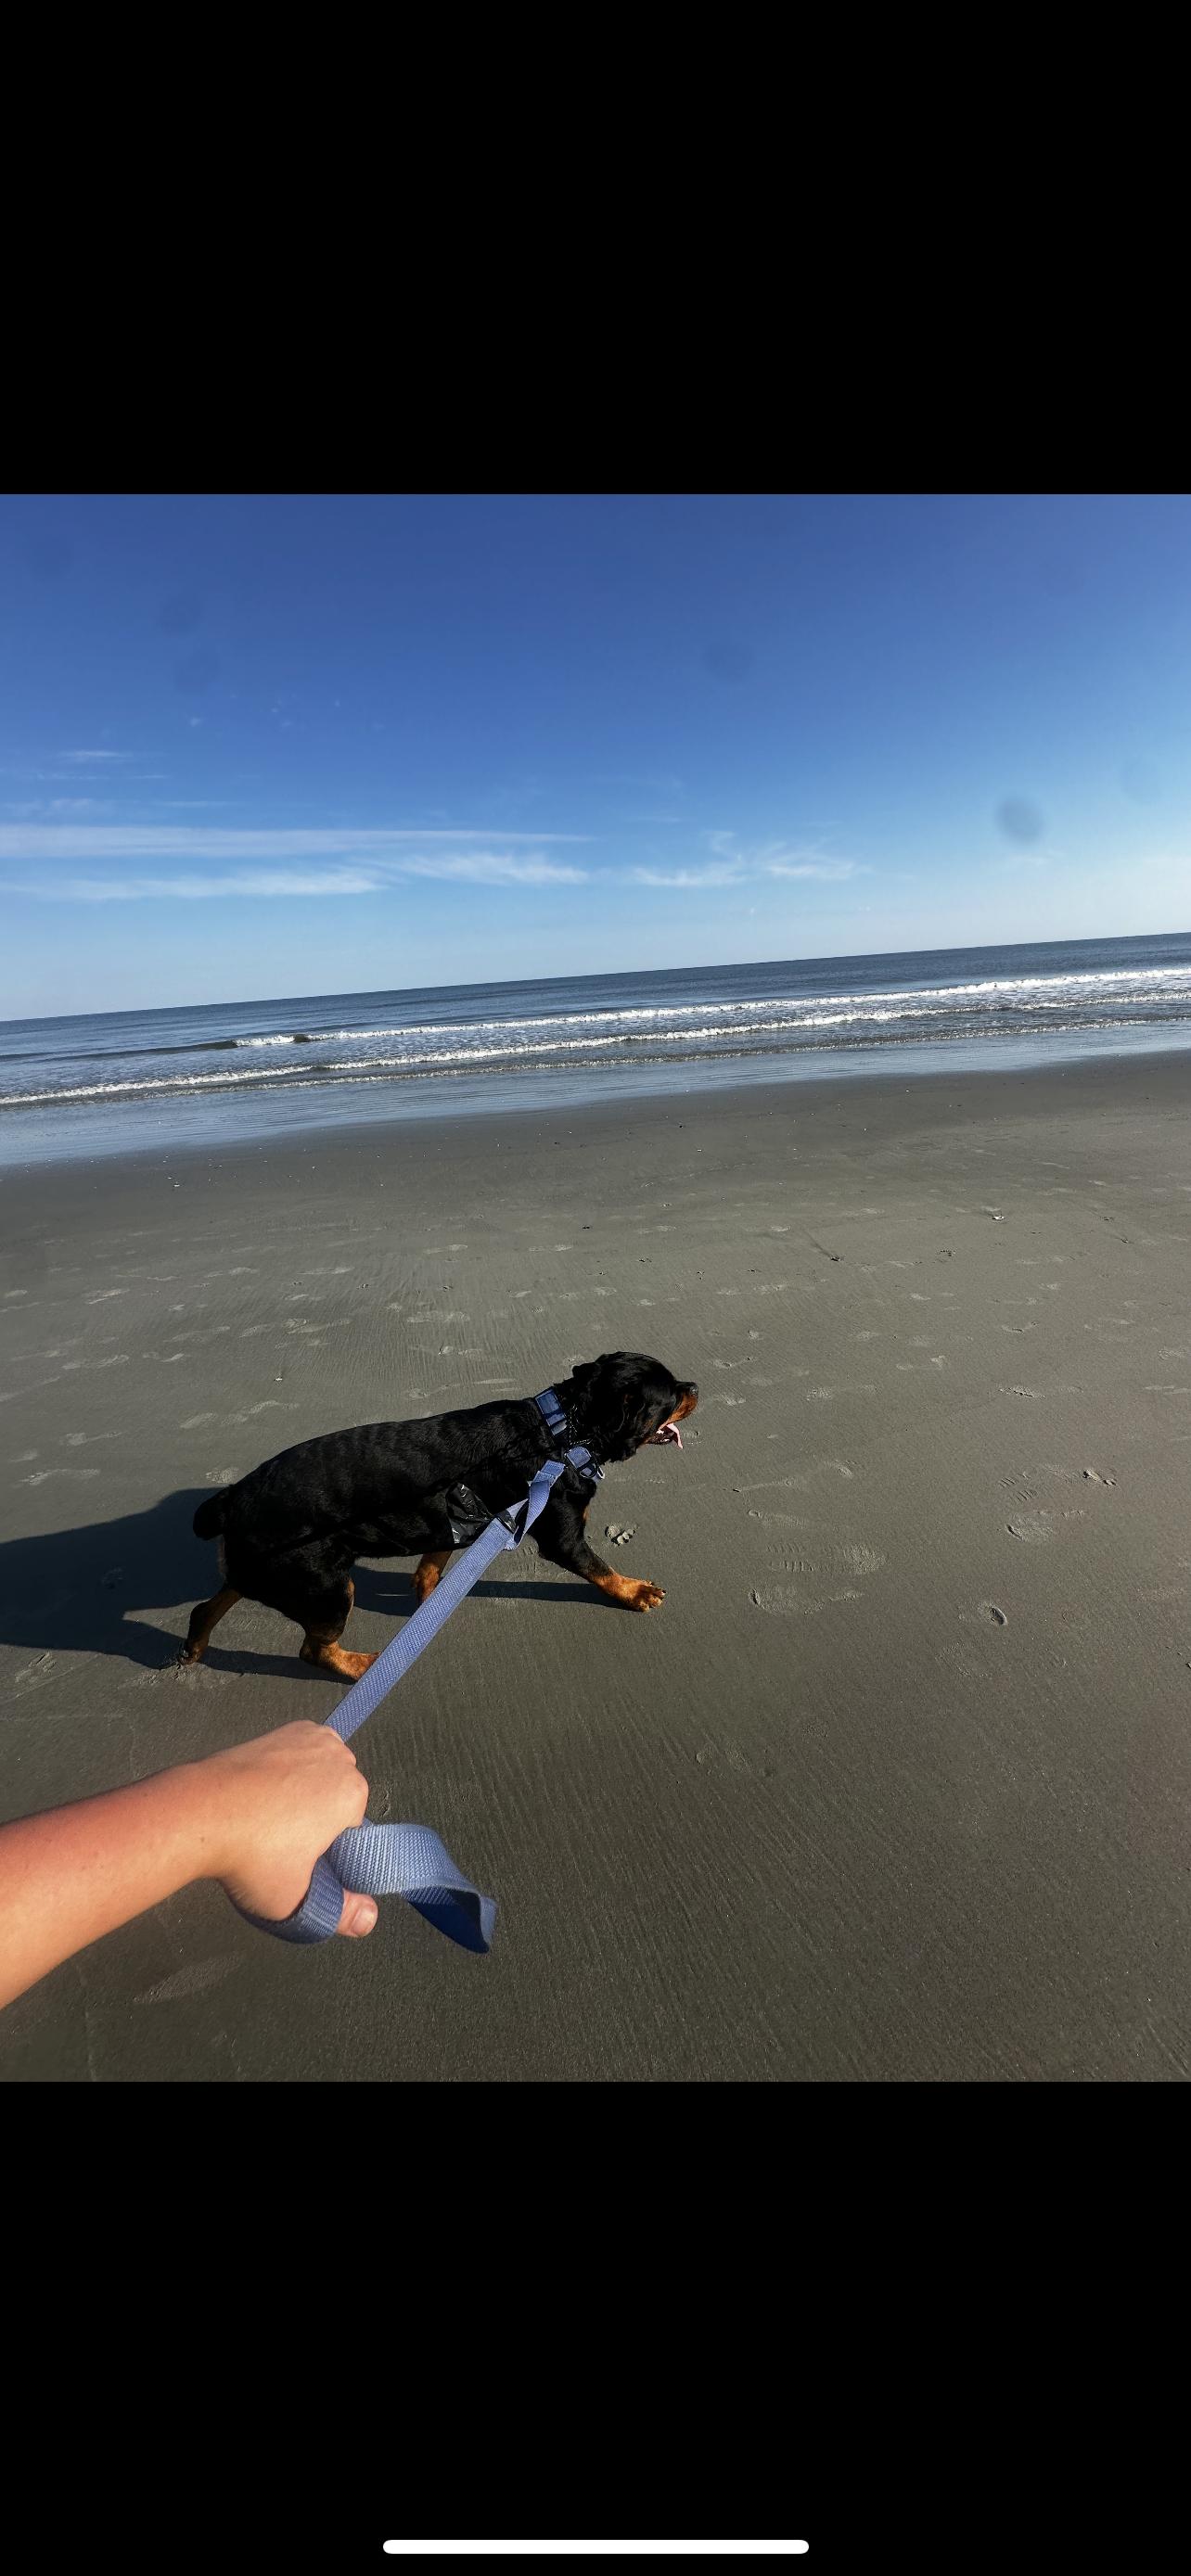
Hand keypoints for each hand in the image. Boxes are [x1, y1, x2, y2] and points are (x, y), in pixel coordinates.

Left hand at [195, 1721, 376, 1935]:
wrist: (199, 1812)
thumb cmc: (252, 1857)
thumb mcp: (297, 1899)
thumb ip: (340, 1913)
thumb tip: (369, 1921)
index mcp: (352, 1794)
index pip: (355, 1831)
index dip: (331, 1850)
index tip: (303, 1862)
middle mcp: (338, 1757)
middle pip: (340, 1798)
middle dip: (321, 1818)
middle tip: (284, 1844)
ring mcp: (308, 1737)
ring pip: (322, 1774)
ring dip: (308, 1791)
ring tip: (270, 1819)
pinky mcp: (280, 1730)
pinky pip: (301, 1755)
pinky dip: (289, 1770)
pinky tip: (263, 1792)